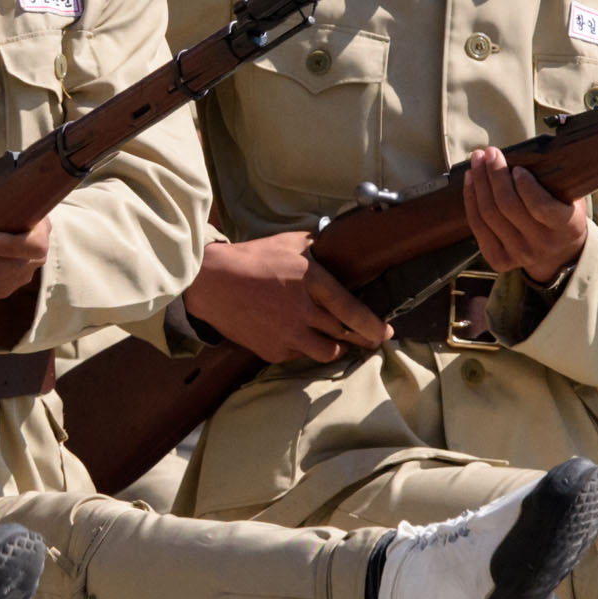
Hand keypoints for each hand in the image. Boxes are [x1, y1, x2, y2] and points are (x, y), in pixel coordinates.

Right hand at [185, 228, 391, 364]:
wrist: (211, 283)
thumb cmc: (252, 258)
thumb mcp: (290, 243)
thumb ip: (318, 248)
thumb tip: (339, 247)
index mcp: (313, 282)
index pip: (353, 311)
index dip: (374, 326)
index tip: (386, 332)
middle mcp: (304, 312)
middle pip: (345, 336)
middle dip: (361, 339)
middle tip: (368, 339)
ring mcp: (288, 334)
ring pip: (326, 352)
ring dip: (335, 347)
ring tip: (335, 341)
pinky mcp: (273, 350)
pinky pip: (298, 355)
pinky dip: (303, 347)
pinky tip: (298, 336)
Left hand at [459, 145, 590, 281]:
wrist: (558, 252)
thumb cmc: (563, 213)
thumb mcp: (572, 197)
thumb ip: (556, 180)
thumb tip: (528, 150)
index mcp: (567, 228)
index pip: (542, 207)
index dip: (525, 186)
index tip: (517, 168)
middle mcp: (543, 244)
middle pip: (509, 206)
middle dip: (495, 175)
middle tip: (490, 153)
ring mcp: (520, 255)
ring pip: (490, 215)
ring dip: (479, 183)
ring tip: (477, 160)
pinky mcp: (499, 260)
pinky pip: (478, 226)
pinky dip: (471, 200)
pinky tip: (470, 181)